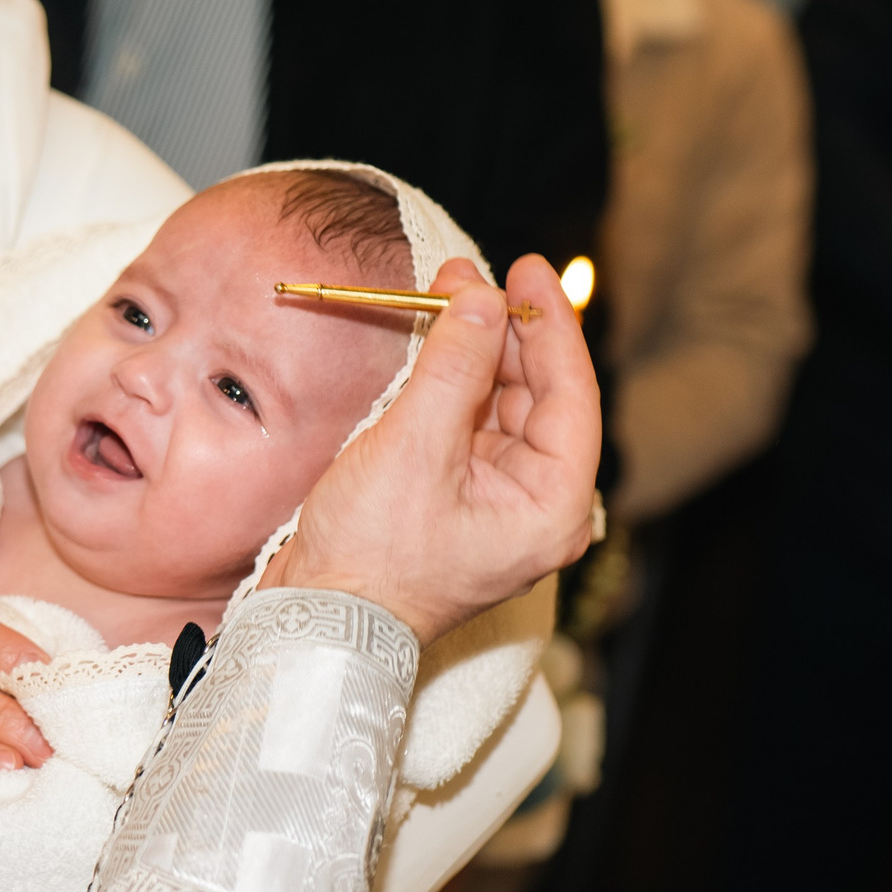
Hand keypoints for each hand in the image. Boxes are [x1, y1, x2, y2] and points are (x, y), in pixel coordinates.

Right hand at [265, 254, 601, 642]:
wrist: (321, 622)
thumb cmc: (372, 556)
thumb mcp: (415, 447)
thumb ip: (455, 364)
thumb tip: (481, 297)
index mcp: (553, 506)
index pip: (571, 395)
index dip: (552, 326)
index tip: (531, 270)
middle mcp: (537, 507)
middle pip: (538, 398)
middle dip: (506, 332)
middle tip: (473, 277)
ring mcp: (497, 506)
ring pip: (501, 408)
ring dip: (477, 353)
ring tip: (447, 297)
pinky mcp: (459, 502)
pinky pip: (469, 428)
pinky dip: (454, 385)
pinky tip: (436, 346)